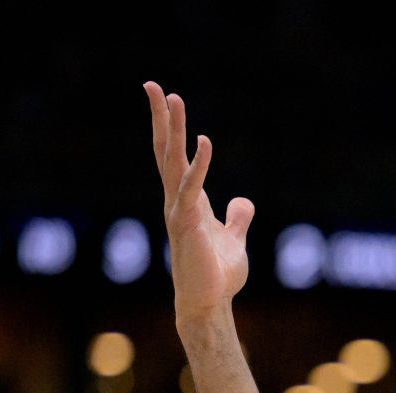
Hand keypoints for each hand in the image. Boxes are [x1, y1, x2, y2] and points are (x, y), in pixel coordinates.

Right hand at [145, 82, 253, 324]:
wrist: (209, 304)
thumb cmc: (217, 276)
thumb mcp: (234, 240)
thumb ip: (237, 219)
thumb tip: (242, 200)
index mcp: (188, 199)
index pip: (176, 156)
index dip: (171, 128)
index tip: (166, 99)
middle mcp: (178, 200)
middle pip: (166, 150)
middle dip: (161, 118)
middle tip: (152, 85)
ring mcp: (179, 210)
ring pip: (172, 161)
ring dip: (171, 129)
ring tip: (170, 97)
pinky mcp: (187, 224)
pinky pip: (191, 188)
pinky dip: (199, 164)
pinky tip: (204, 141)